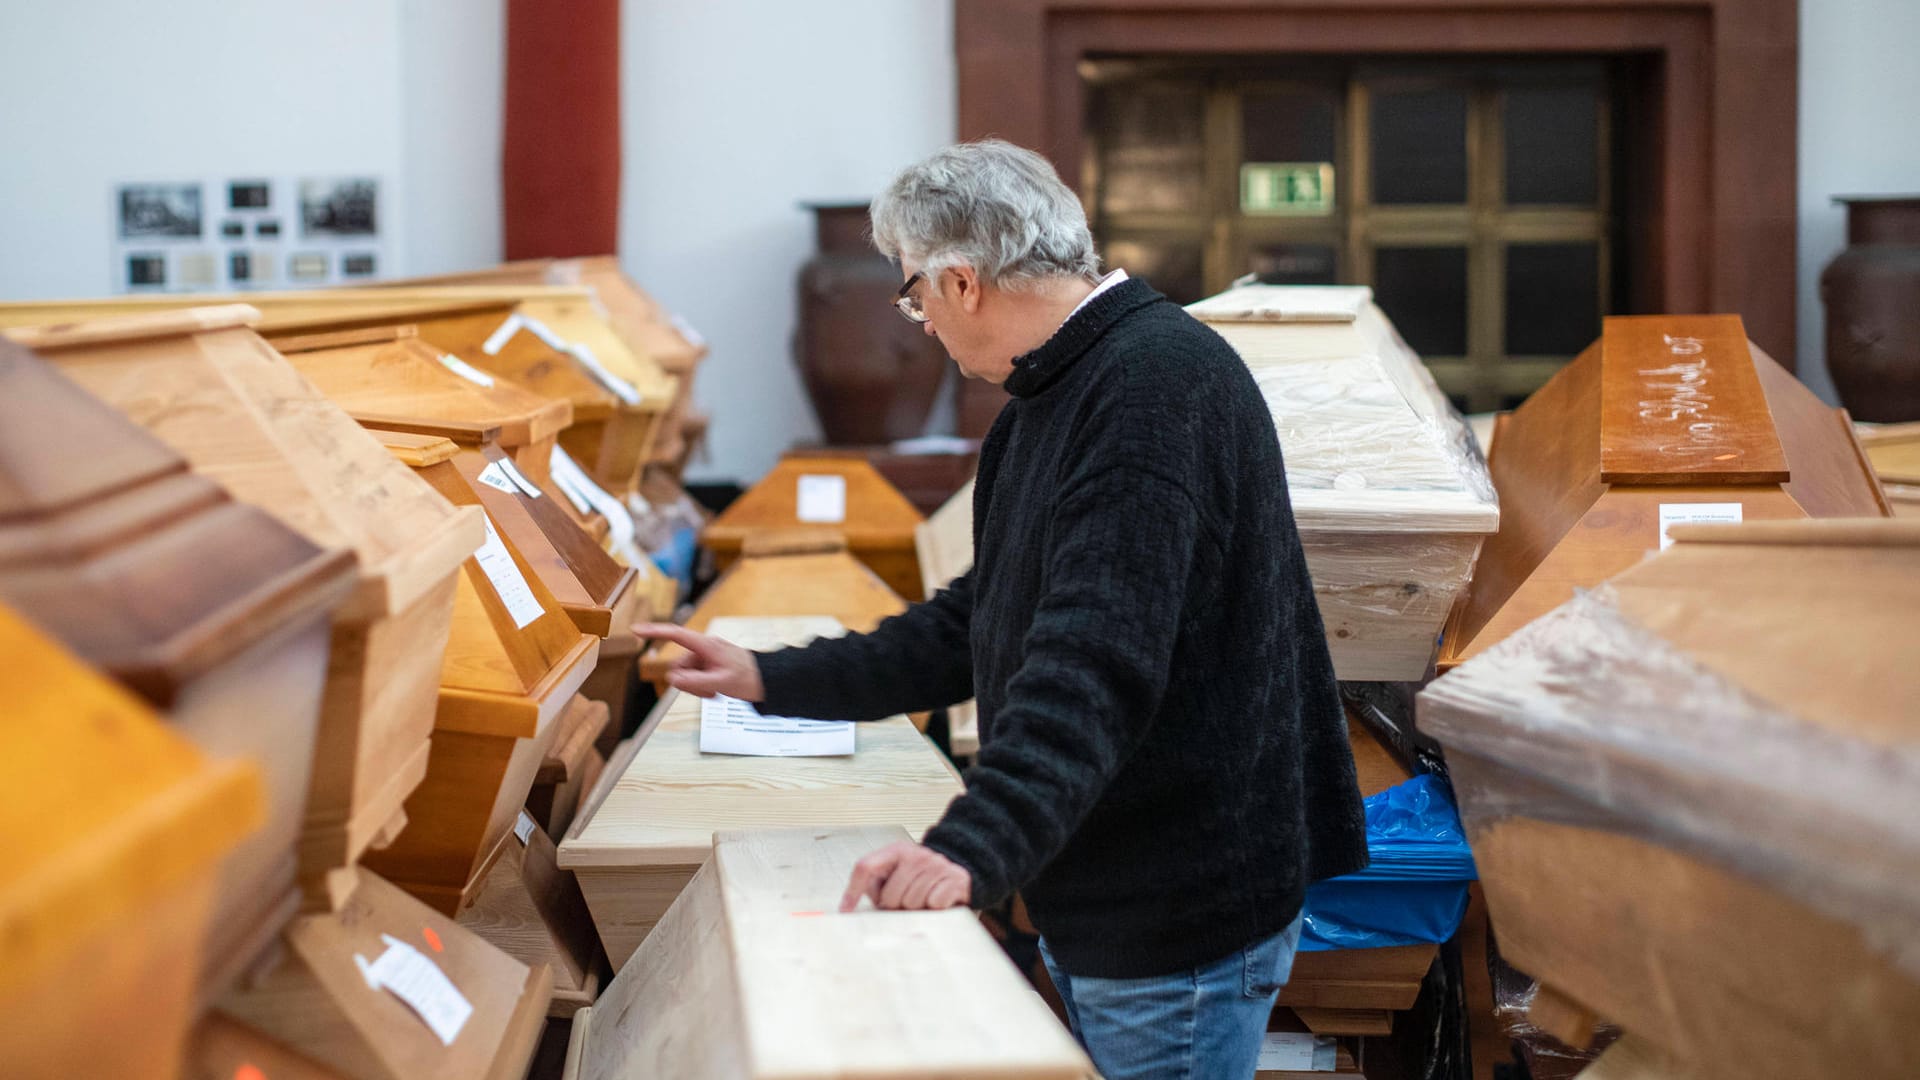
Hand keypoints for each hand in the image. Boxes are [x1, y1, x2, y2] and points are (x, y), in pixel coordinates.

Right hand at [633, 623, 765, 700]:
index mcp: (707, 646)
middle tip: (709, 692)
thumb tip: (672, 679)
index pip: (676, 634)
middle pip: (679, 665)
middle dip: (689, 682)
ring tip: (716, 693)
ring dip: (697, 687)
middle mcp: (705, 649)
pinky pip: (695, 677)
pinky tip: (717, 692)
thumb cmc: (749, 678)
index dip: (655, 631)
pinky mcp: (710, 666)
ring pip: (686, 675)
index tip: (636, 629)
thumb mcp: (721, 683)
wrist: (769, 680)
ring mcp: (707, 658)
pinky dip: (702, 687)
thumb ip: (695, 682)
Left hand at [839, 841, 971, 912]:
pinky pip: (935, 903)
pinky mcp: (955, 878)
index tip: (845, 911)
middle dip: (894, 906)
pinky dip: (935, 908)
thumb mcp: (892, 876)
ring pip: (912, 902)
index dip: (852, 891)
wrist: (956, 870)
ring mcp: (938, 864)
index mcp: (896, 850)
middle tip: (903, 902)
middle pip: (890, 896)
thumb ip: (872, 885)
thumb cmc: (917, 879)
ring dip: (915, 908)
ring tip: (920, 900)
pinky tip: (937, 899)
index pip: (865, 867)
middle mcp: (917, 854)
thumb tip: (848, 910)